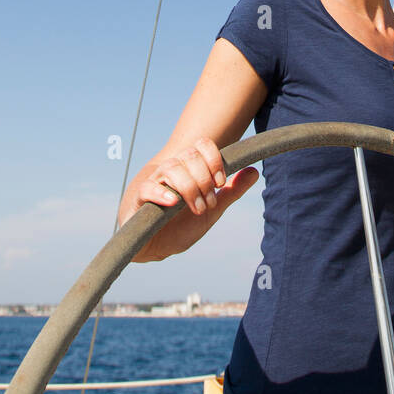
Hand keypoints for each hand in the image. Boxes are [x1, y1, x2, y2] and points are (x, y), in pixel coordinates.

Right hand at [119, 136, 258, 261]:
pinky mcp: (139, 199)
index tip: (221, 183)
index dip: (214, 159)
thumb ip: (231, 192)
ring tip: (197, 209)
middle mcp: (170, 170)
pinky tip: (173, 203)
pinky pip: (149, 188)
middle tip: (209, 203)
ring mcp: (154, 183)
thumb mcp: (212, 209)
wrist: (156, 248)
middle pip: (189, 156)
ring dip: (189, 189)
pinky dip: (162, 193)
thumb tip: (254, 172)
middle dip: (204, 180)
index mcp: (188, 168)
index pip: (202, 145)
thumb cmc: (181, 226)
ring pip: (172, 168)